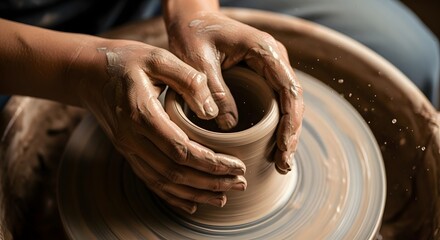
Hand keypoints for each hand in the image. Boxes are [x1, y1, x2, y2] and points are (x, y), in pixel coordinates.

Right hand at [78, 40, 246, 213]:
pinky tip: (192, 203)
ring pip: (164, 182)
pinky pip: (151, 181)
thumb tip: (212, 112)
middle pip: (176, 172)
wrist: (86, 72)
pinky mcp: (128, 152)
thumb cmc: (125, 61)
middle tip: (240, 184)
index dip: (211, 162)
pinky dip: (173, 196)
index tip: (237, 165)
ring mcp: (127, 149)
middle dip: (211, 181)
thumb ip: (188, 80)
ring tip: (224, 197)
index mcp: (142, 114)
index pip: (181, 150)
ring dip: (196, 193)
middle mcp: (132, 139)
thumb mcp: (157, 57)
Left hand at [166, 12, 303, 173]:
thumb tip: (228, 126)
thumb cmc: (193, 34)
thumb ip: (214, 91)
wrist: (190, 19)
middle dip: (291, 134)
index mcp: (264, 50)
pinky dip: (275, 125)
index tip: (284, 148)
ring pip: (287, 104)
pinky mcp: (260, 76)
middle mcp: (274, 59)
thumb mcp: (198, 61)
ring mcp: (269, 68)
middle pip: (293, 100)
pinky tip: (270, 146)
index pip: (289, 89)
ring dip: (286, 133)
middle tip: (283, 164)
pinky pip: (274, 102)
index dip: (290, 122)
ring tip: (281, 162)